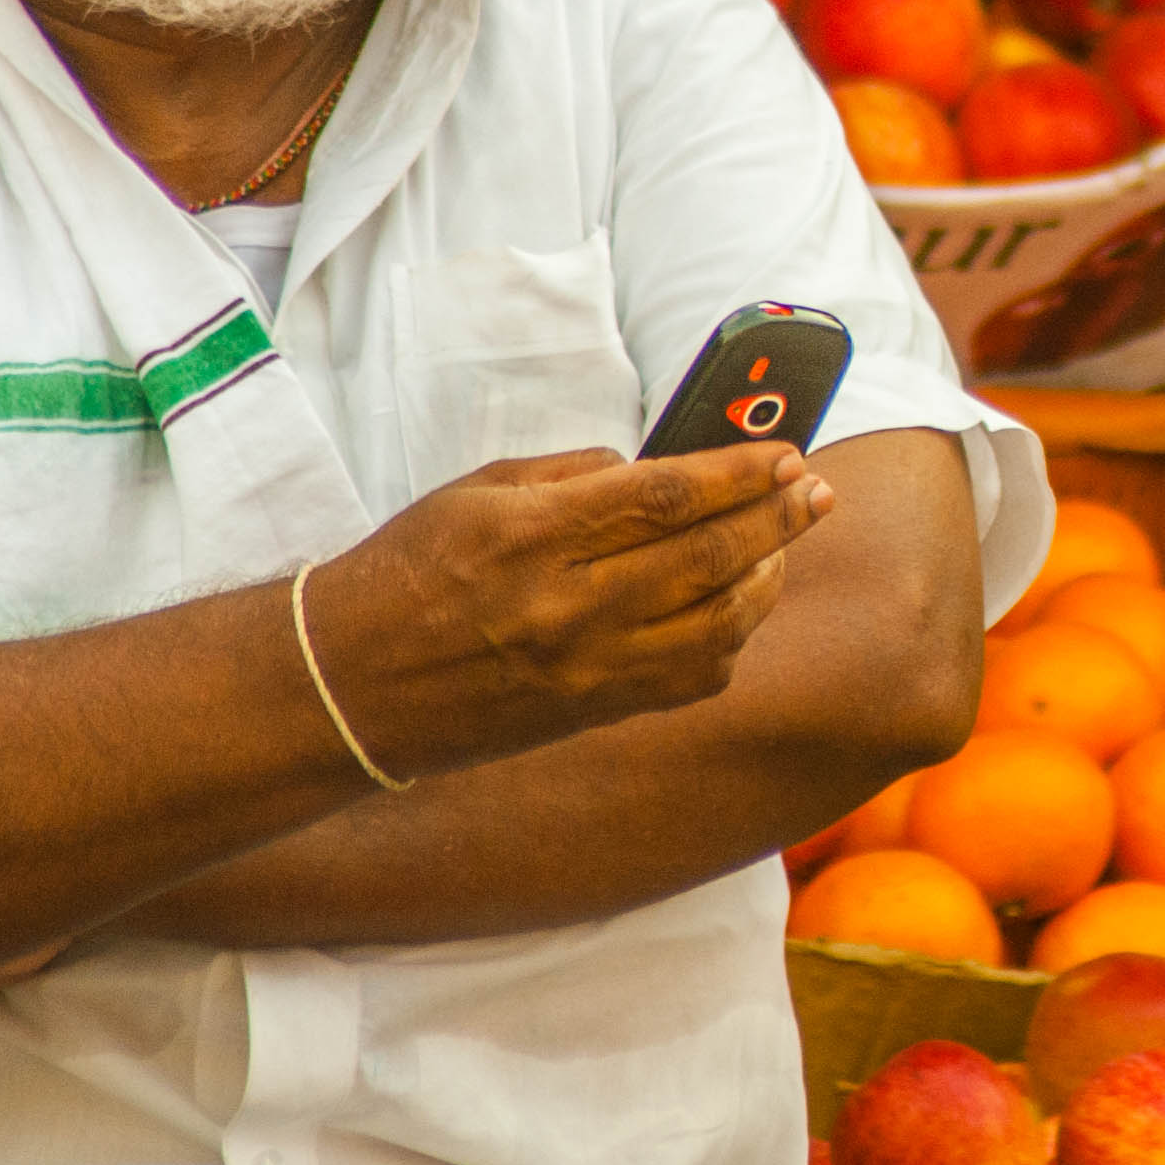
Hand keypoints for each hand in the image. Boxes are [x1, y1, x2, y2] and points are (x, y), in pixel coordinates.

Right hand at [294, 444, 834, 783]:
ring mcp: (586, 668)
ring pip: (716, 625)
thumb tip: (655, 468)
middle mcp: (568, 607)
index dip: (738, 473)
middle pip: (706, 557)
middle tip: (817, 491)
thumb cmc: (406, 572)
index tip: (785, 453)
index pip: (664, 496)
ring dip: (767, 578)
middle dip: (777, 519)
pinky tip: (740, 607)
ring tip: (786, 542)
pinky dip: (731, 640)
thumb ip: (573, 475)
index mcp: (534, 537)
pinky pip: (691, 679)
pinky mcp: (592, 711)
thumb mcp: (476, 493)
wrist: (347, 687)